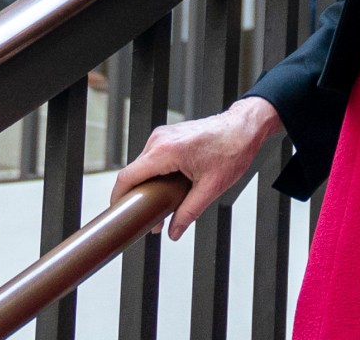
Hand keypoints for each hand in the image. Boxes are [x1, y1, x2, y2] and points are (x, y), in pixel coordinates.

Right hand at [110, 97, 281, 240]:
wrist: (243, 128)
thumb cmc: (231, 150)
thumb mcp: (210, 188)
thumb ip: (189, 212)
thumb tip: (174, 231)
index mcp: (165, 151)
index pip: (128, 176)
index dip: (118, 197)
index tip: (117, 213)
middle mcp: (158, 140)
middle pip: (134, 172)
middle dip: (136, 196)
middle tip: (144, 218)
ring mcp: (162, 136)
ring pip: (143, 166)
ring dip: (146, 185)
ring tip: (159, 206)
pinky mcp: (168, 136)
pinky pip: (152, 158)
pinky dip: (154, 174)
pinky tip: (165, 189)